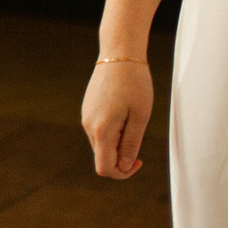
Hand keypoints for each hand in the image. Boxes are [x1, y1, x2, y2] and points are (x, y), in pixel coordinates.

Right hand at [81, 60, 153, 178]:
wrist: (119, 54)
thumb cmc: (135, 84)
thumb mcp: (140, 117)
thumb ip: (131, 144)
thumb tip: (123, 166)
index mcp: (102, 130)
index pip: (105, 168)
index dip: (123, 173)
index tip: (139, 160)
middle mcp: (88, 125)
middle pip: (103, 157)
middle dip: (122, 156)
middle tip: (139, 135)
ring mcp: (86, 116)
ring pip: (101, 144)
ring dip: (118, 142)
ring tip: (132, 119)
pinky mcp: (88, 108)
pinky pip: (99, 130)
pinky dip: (112, 131)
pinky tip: (123, 112)